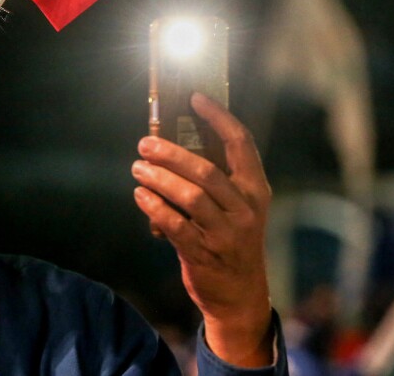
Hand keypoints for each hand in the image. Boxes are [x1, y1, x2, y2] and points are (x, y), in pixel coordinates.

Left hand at [131, 92, 272, 366]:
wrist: (240, 295)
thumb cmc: (231, 240)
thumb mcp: (236, 209)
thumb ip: (215, 180)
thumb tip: (173, 144)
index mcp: (255, 190)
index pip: (241, 144)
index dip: (218, 117)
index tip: (194, 98)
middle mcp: (245, 209)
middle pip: (206, 170)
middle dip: (171, 153)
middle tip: (145, 143)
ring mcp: (226, 233)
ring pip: (189, 196)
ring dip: (158, 178)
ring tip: (138, 167)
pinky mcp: (204, 253)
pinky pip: (174, 225)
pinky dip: (154, 207)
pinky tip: (140, 195)